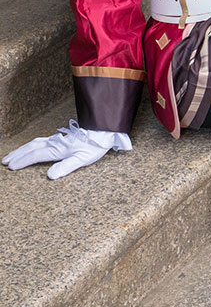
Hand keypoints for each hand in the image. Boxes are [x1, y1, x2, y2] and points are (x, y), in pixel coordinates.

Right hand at [1, 119, 131, 179]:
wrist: (103, 130)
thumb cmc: (94, 146)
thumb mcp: (82, 159)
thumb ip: (66, 167)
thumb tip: (50, 175)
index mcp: (58, 149)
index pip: (36, 155)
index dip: (23, 161)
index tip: (11, 166)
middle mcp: (55, 142)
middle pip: (31, 147)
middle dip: (18, 154)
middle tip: (5, 161)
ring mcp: (57, 139)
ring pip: (35, 143)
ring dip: (23, 149)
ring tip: (13, 155)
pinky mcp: (61, 137)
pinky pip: (41, 140)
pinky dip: (31, 145)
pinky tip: (31, 147)